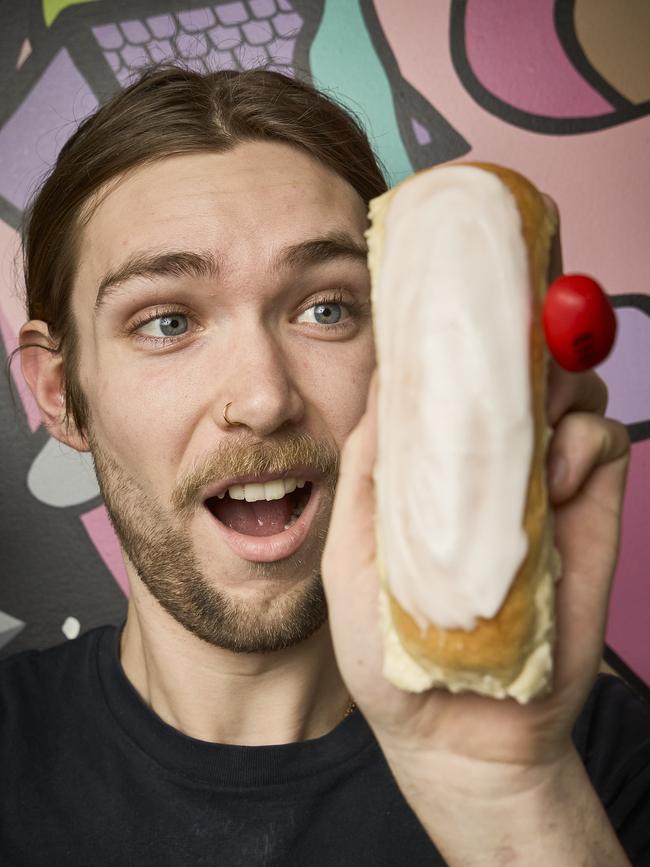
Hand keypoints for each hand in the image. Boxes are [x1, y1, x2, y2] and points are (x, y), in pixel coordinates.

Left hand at [322, 362, 628, 771]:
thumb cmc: (391, 650)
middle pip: (508, 374)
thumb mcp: (352, 555)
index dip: (448, 340)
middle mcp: (482, 466)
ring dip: (552, 377)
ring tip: (531, 405)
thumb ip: (366, 474)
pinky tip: (556, 471)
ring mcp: (537, 487)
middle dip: (511, 341)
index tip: (448, 302)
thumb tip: (385, 386)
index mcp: (425, 467)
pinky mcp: (585, 516)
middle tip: (504, 336)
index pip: (442, 383)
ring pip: (562, 394)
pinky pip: (600, 443)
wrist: (460, 734)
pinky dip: (583, 437)